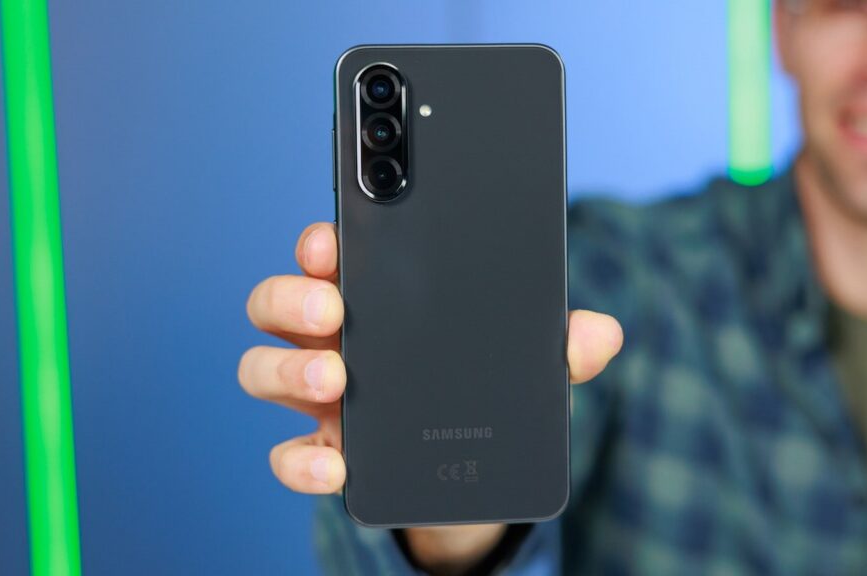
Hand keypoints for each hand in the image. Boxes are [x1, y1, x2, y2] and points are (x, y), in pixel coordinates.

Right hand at [239, 222, 622, 571]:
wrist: (472, 476)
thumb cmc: (482, 394)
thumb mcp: (524, 365)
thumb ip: (557, 346)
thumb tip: (603, 332)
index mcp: (377, 301)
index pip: (333, 256)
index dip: (322, 241)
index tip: (332, 239)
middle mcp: (334, 340)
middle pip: (276, 302)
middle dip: (292, 295)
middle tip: (331, 305)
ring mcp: (322, 398)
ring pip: (263, 369)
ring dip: (288, 367)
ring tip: (335, 377)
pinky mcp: (326, 453)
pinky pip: (288, 455)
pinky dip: (301, 461)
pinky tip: (336, 464)